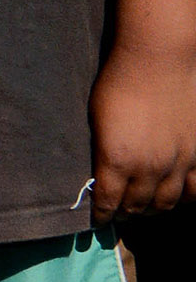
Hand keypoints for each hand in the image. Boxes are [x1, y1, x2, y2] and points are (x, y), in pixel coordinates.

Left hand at [89, 38, 195, 216]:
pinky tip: (175, 197)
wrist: (158, 62)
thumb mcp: (97, 120)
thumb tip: (101, 172)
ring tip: (144, 208)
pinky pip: (195, 190)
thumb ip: (102, 151)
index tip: (98, 219)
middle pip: (138, 206)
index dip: (103, 215)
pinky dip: (184, 199)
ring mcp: (178, 164)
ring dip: (153, 209)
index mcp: (117, 161)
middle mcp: (149, 169)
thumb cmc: (118, 84)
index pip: (108, 202)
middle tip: (120, 213)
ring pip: (167, 203)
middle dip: (126, 213)